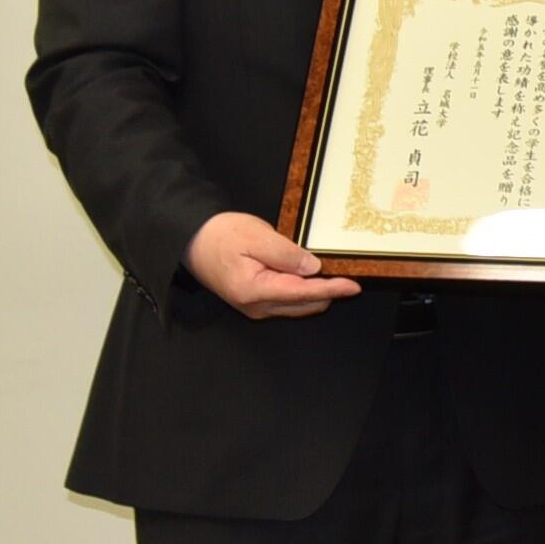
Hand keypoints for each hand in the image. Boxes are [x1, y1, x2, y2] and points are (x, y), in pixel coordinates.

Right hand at [183, 211, 360, 319]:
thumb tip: (314, 267)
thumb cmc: (219, 236)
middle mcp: (256, 306)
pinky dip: (303, 291)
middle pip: (305, 304)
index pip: (304, 293)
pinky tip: (309, 275)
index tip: (353, 285)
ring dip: (316, 292)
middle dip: (328, 291)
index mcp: (255, 291)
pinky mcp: (255, 302)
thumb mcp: (256, 236)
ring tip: (332, 272)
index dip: (332, 289)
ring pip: (298, 305)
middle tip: (346, 272)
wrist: (191, 241)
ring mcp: (255, 307)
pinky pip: (287, 301)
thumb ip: (286, 254)